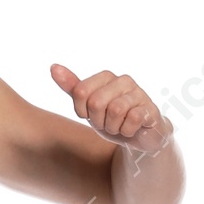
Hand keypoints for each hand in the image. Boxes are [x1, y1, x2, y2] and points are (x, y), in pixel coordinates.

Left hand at [50, 65, 171, 156]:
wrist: (138, 136)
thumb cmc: (111, 118)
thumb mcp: (87, 105)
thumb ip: (72, 87)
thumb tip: (53, 67)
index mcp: (106, 77)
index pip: (80, 92)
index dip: (82, 111)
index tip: (91, 115)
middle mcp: (124, 80)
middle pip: (96, 102)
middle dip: (98, 120)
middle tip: (107, 123)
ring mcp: (139, 93)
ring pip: (114, 111)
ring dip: (113, 127)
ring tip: (119, 126)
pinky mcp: (150, 108)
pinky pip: (131, 120)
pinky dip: (126, 131)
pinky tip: (131, 129)